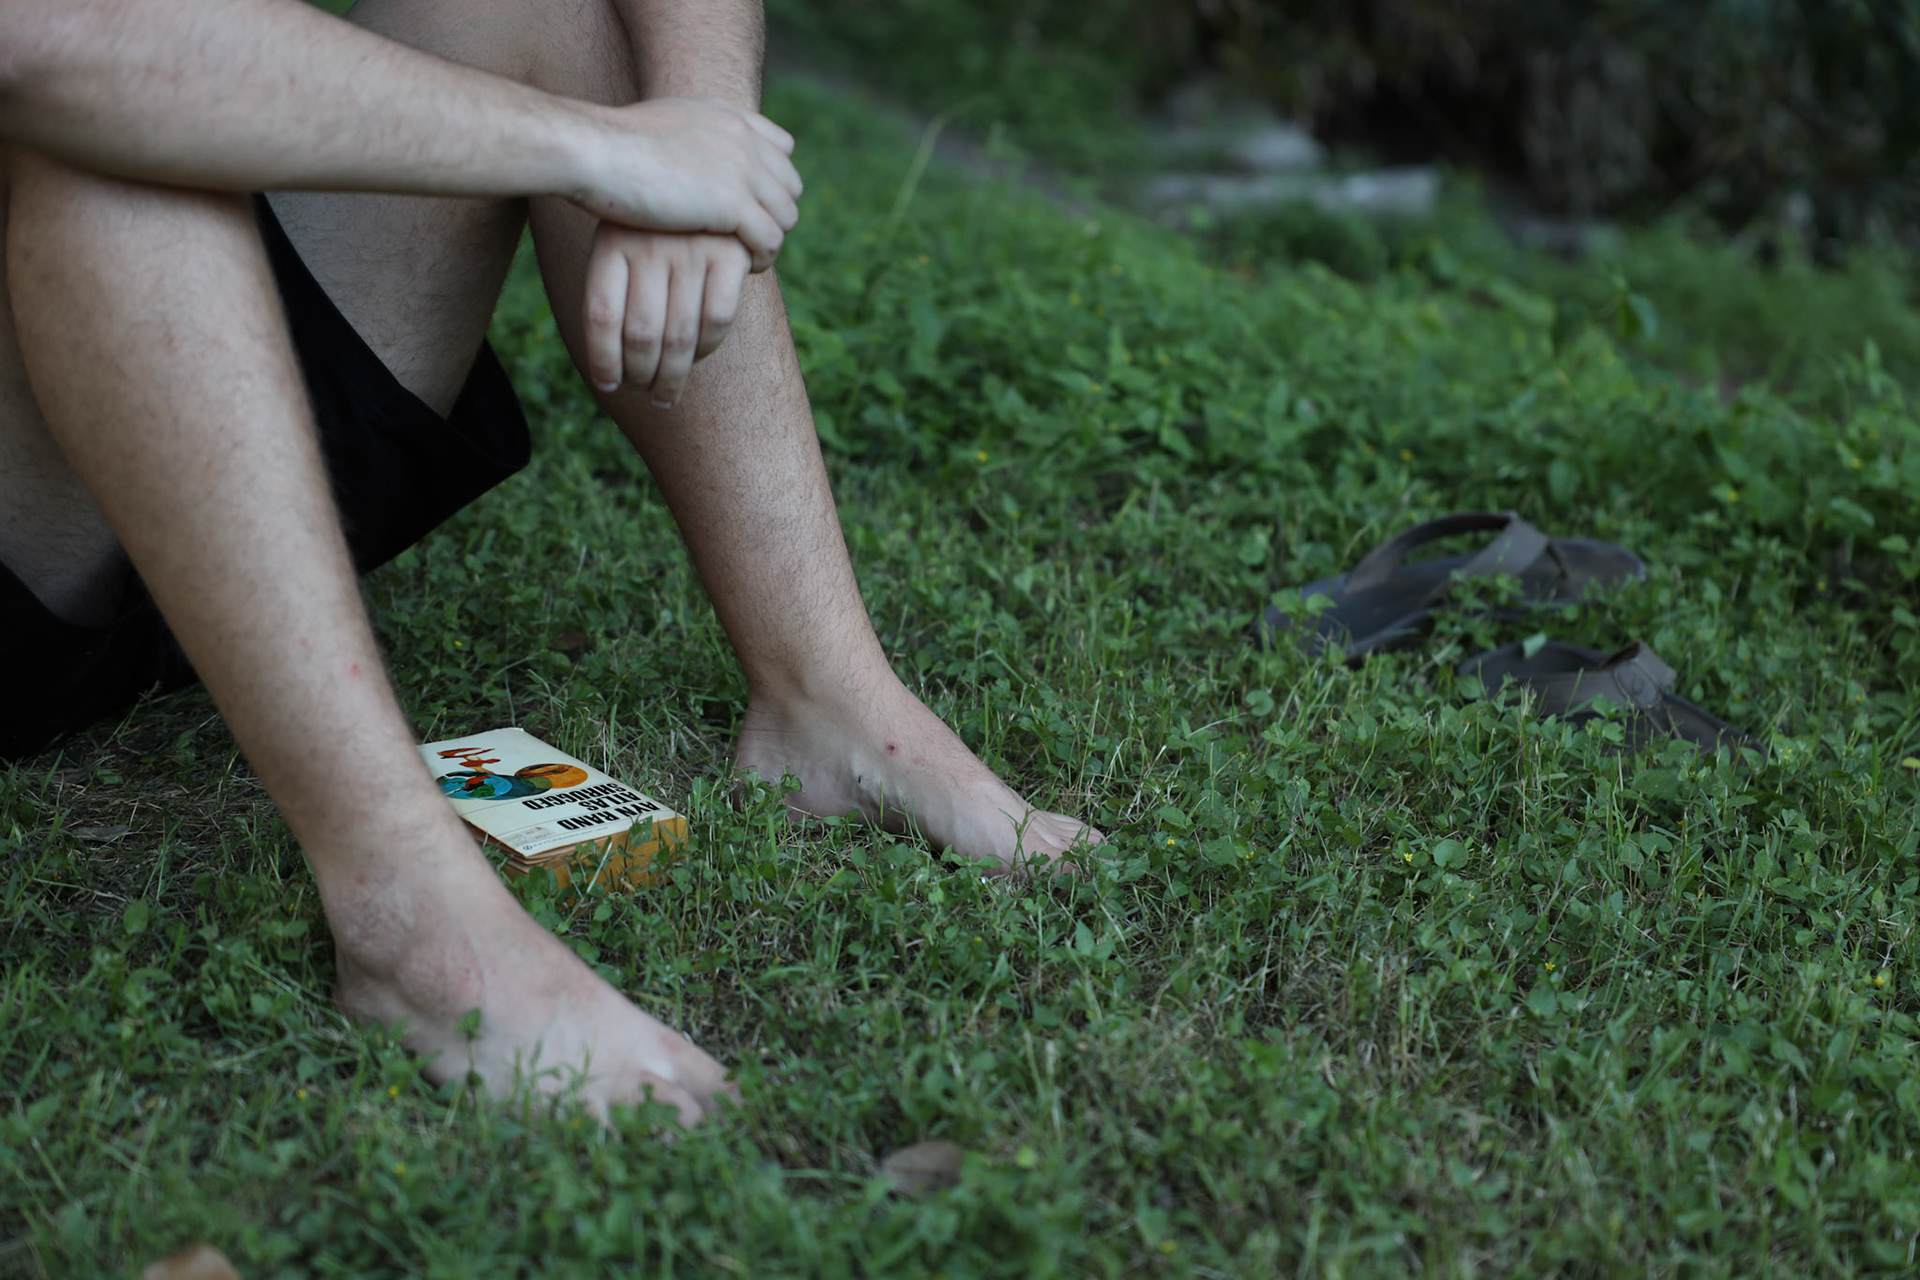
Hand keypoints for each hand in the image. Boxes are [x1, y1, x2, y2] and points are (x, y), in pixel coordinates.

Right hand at [573, 98, 800, 272]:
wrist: (594, 151)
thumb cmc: (609, 147)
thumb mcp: (658, 128)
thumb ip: (685, 138)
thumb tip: (681, 158)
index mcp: (726, 115)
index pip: (781, 148)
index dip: (772, 181)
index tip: (752, 206)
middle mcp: (741, 137)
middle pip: (789, 184)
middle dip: (775, 213)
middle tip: (751, 239)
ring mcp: (741, 169)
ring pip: (785, 215)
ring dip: (771, 240)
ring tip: (747, 258)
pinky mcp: (732, 204)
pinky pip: (770, 239)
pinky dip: (762, 257)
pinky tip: (743, 269)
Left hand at [580, 226, 752, 406]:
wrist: (709, 169)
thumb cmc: (656, 221)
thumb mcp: (623, 234)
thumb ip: (615, 283)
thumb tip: (608, 360)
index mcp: (612, 242)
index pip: (600, 317)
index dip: (602, 361)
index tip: (608, 385)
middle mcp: (650, 245)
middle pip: (640, 335)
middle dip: (640, 376)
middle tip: (642, 392)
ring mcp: (691, 249)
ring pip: (678, 336)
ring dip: (671, 376)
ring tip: (664, 393)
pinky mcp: (730, 253)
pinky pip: (717, 320)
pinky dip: (706, 348)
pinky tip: (697, 357)